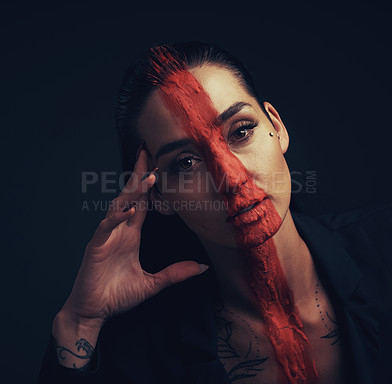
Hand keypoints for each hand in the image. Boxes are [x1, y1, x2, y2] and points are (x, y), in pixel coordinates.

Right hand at [59, 149, 208, 327]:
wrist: (94, 312)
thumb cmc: (117, 296)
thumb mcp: (153, 284)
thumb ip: (176, 273)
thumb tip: (202, 267)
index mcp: (131, 235)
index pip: (142, 203)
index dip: (149, 185)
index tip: (157, 167)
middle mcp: (119, 231)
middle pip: (129, 197)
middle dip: (138, 176)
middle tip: (147, 153)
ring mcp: (107, 237)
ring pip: (118, 206)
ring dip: (132, 192)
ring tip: (147, 178)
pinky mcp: (95, 247)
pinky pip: (106, 227)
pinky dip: (117, 217)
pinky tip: (129, 210)